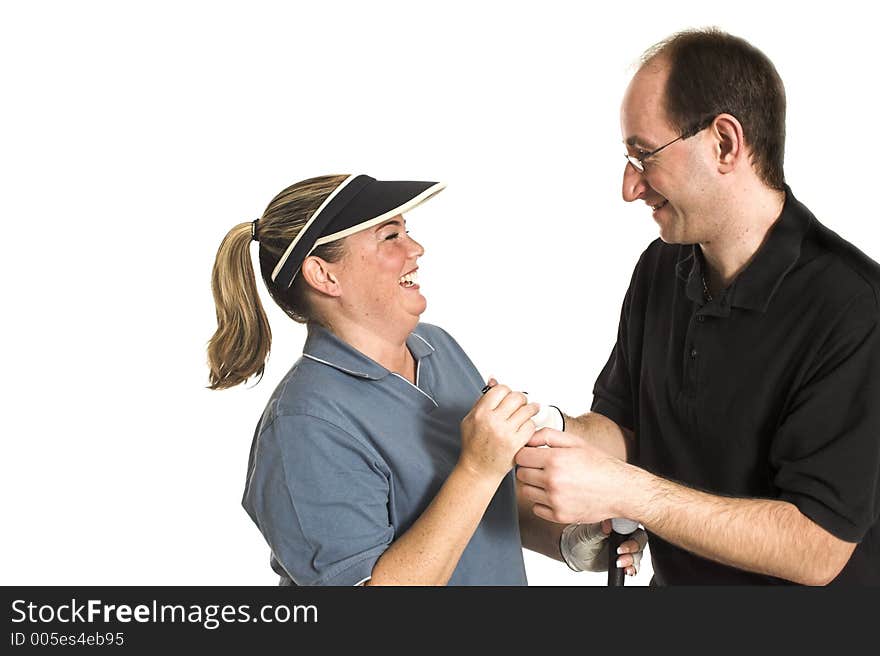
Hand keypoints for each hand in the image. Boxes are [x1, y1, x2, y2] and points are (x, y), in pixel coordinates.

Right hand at [459, 380, 538, 479]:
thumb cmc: (474, 445)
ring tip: (528, 412)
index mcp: (481, 413)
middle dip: (520, 399)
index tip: (508, 396)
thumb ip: (483, 399)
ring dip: (529, 410)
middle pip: (516, 397)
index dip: (506, 391)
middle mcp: (493, 421)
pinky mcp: (516, 444)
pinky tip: (526, 427)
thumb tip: (493, 381)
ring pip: (526, 410)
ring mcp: (506, 433)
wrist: (478, 469)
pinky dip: (530, 425)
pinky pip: (531, 426)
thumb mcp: (471, 419)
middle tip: (521, 403)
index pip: (501, 389)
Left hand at [515, 427, 631, 523]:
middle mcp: (552, 481)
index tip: (532, 456)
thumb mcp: (576, 442)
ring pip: (526, 492)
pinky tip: (555, 495)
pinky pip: (536, 508)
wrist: (620, 490)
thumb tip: (528, 438)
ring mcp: (555, 500)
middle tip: (543, 468)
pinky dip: (542, 503)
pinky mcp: (559, 516)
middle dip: (529, 469)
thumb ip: (548, 436)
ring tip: (551, 481)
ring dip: (534, 486)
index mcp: (555, 459)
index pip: (521, 456)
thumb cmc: (600, 465)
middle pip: (521, 474)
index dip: (526, 454)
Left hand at [561, 519, 647, 575]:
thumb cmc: (581, 538)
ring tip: (618, 562)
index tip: (621, 537)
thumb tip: (607, 524)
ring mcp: (627, 547)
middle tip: (620, 551)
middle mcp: (625, 533)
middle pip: (639, 538)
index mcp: (618, 521)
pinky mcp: (626, 559)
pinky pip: (635, 565)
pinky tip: (627, 570)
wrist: (576, 554)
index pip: (633, 522)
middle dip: (633, 546)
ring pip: (638, 552)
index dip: (631, 529)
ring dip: (632, 559)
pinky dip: (633, 568)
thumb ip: (599, 529)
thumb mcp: (587, 533)